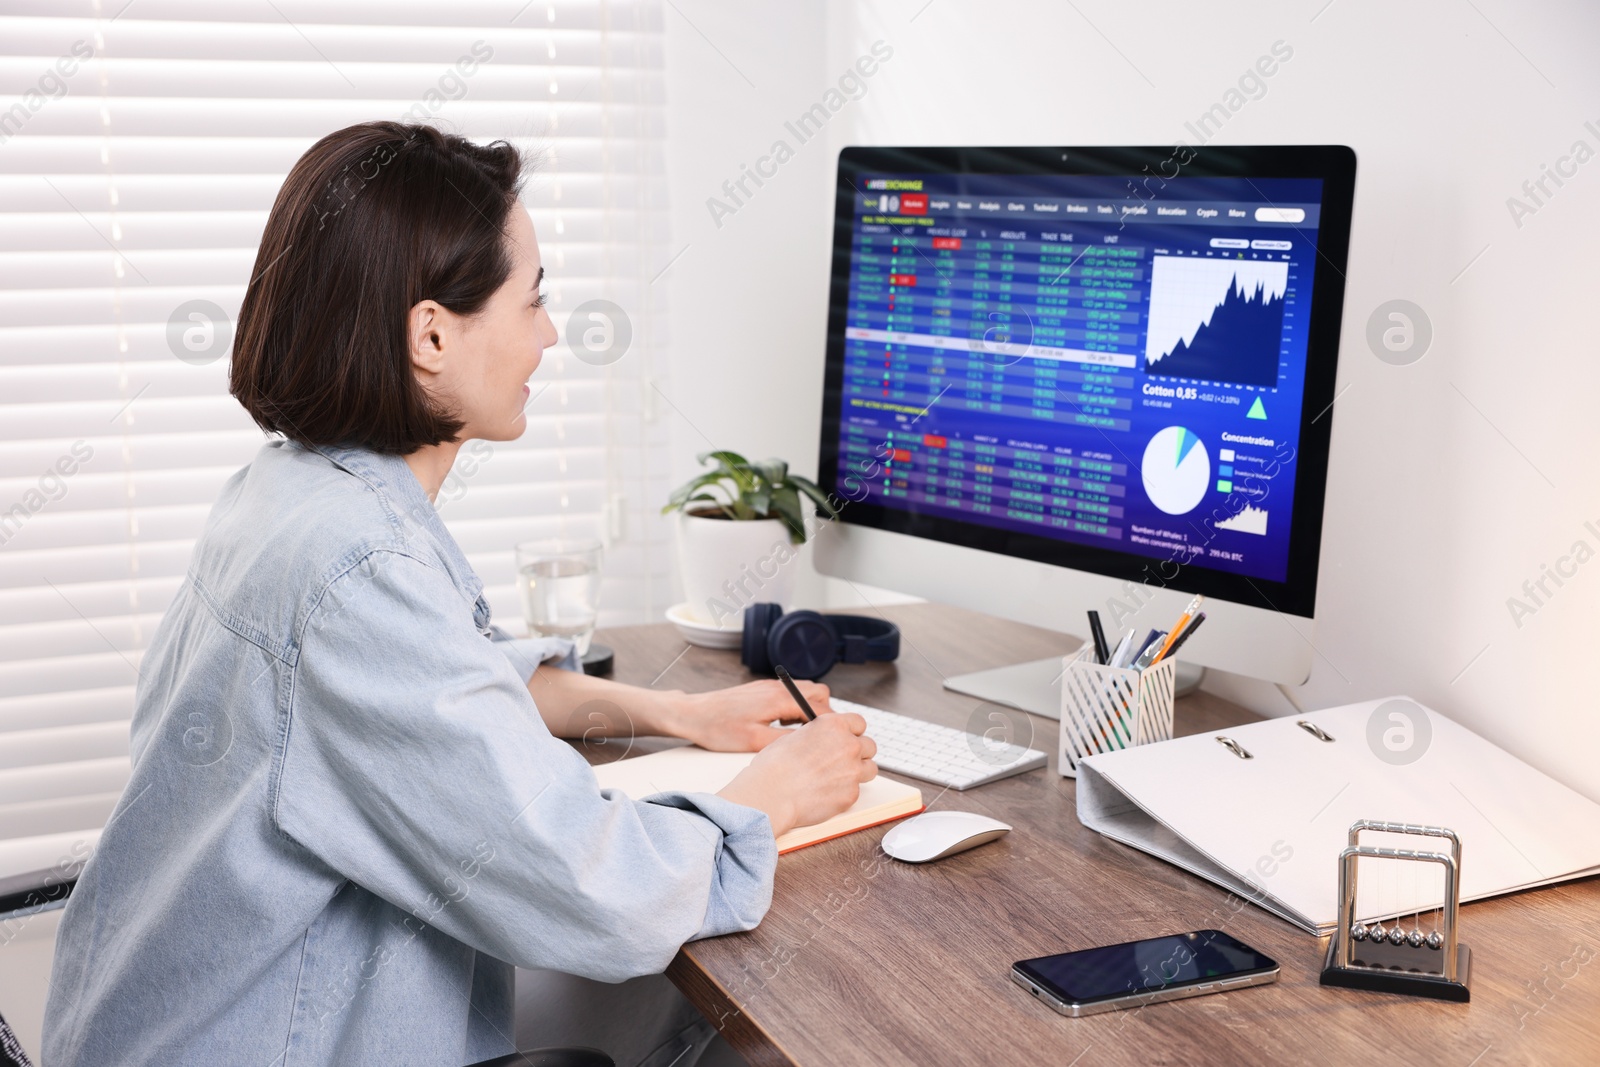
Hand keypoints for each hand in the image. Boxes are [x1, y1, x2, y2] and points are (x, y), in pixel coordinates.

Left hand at [673, 678, 833, 751]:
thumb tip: (811, 744)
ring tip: (796, 732)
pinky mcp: (761, 689)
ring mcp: (769, 686)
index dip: (830, 725)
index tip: (831, 740)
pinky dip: (794, 707)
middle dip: (823, 714)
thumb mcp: (755, 743)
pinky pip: (789, 693)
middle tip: (814, 736)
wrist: (693, 714)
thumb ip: (786, 741)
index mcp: (779, 699)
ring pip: (805, 691)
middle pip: (818, 693)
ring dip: (809, 709)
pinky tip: (780, 725)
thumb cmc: (719, 729)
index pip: (820, 707)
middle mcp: (777, 687)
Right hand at [717, 711, 876, 836]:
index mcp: (833, 725)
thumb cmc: (774, 766)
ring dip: (858, 772)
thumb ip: (817, 736)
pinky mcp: (851, 794)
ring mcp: (853, 770)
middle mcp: (848, 745)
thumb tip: (822, 741)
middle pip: (869, 745)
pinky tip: (826, 794)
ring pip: (870, 769)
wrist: (771, 793)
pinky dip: (845, 792)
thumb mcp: (794, 736)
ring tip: (838, 778)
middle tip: (843, 760)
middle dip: (858, 752)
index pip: (859, 722)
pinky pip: (856, 791)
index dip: (852, 731)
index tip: (848, 738)